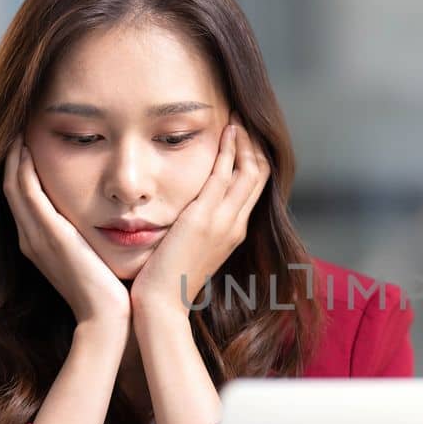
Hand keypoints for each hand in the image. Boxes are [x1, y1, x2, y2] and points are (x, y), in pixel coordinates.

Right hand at [2, 137, 130, 328]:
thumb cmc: (112, 291)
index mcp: (40, 243)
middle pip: (12, 186)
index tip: (31, 141)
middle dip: (13, 156)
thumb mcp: (96, 257)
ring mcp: (36, 236)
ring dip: (14, 154)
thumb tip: (109, 218)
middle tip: (20, 125)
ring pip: (14, 184)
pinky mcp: (48, 233)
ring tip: (20, 125)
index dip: (22, 168)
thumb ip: (93, 236)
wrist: (109, 318)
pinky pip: (26, 190)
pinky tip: (27, 143)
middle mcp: (31, 238)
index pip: (23, 197)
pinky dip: (22, 166)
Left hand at [130, 120, 269, 317]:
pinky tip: (226, 130)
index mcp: (234, 232)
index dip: (253, 159)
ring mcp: (224, 222)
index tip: (243, 137)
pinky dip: (230, 150)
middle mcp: (236, 225)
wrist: (162, 305)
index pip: (254, 187)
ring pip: (250, 171)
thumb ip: (195, 229)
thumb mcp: (189, 249)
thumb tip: (189, 213)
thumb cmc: (166, 280)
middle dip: (255, 144)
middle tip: (244, 119)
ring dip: (245, 141)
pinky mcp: (205, 218)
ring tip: (237, 118)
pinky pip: (225, 175)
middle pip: (260, 175)